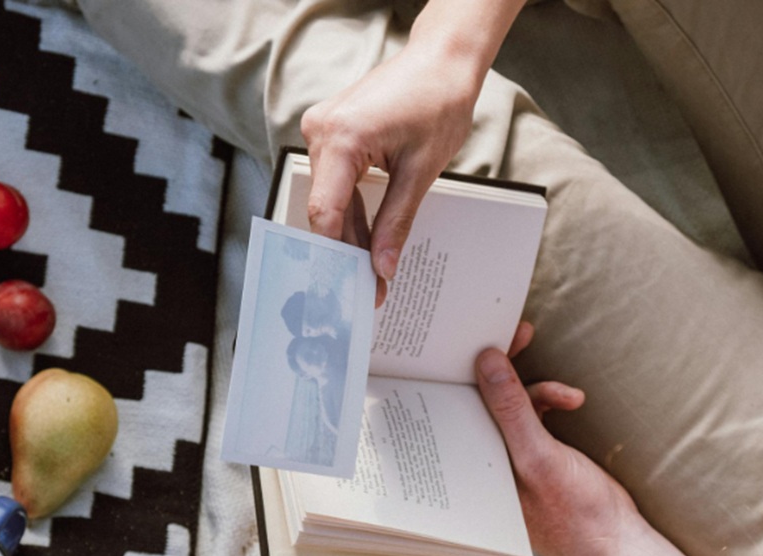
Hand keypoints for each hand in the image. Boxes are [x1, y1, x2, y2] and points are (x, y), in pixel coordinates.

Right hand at [301, 40, 479, 304]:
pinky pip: (336, 181)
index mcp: (340, 137)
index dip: (337, 255)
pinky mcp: (331, 132)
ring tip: (370, 271)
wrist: (441, 60)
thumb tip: (382, 267)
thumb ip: (397, 222)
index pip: (326, 211)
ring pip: (331, 198)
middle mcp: (320, 131)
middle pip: (326, 208)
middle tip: (367, 289)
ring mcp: (322, 130)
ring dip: (350, 232)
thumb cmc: (438, 100)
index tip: (352, 287)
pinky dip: (351, 208)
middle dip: (347, 250)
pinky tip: (364, 238)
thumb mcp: (421, 171)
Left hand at [478, 323, 643, 555]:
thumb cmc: (575, 516)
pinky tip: (573, 403)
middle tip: (521, 333)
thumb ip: (511, 410)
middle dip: (504, 367)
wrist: (617, 542)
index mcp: (473, 466)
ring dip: (540, 390)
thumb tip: (487, 363)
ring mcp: (511, 457)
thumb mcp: (539, 457)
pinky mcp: (536, 453)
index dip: (467, 370)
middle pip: (483, 401)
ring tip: (569, 395)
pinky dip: (552, 403)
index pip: (457, 407)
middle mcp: (485, 460)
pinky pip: (534, 415)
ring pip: (511, 405)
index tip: (482, 336)